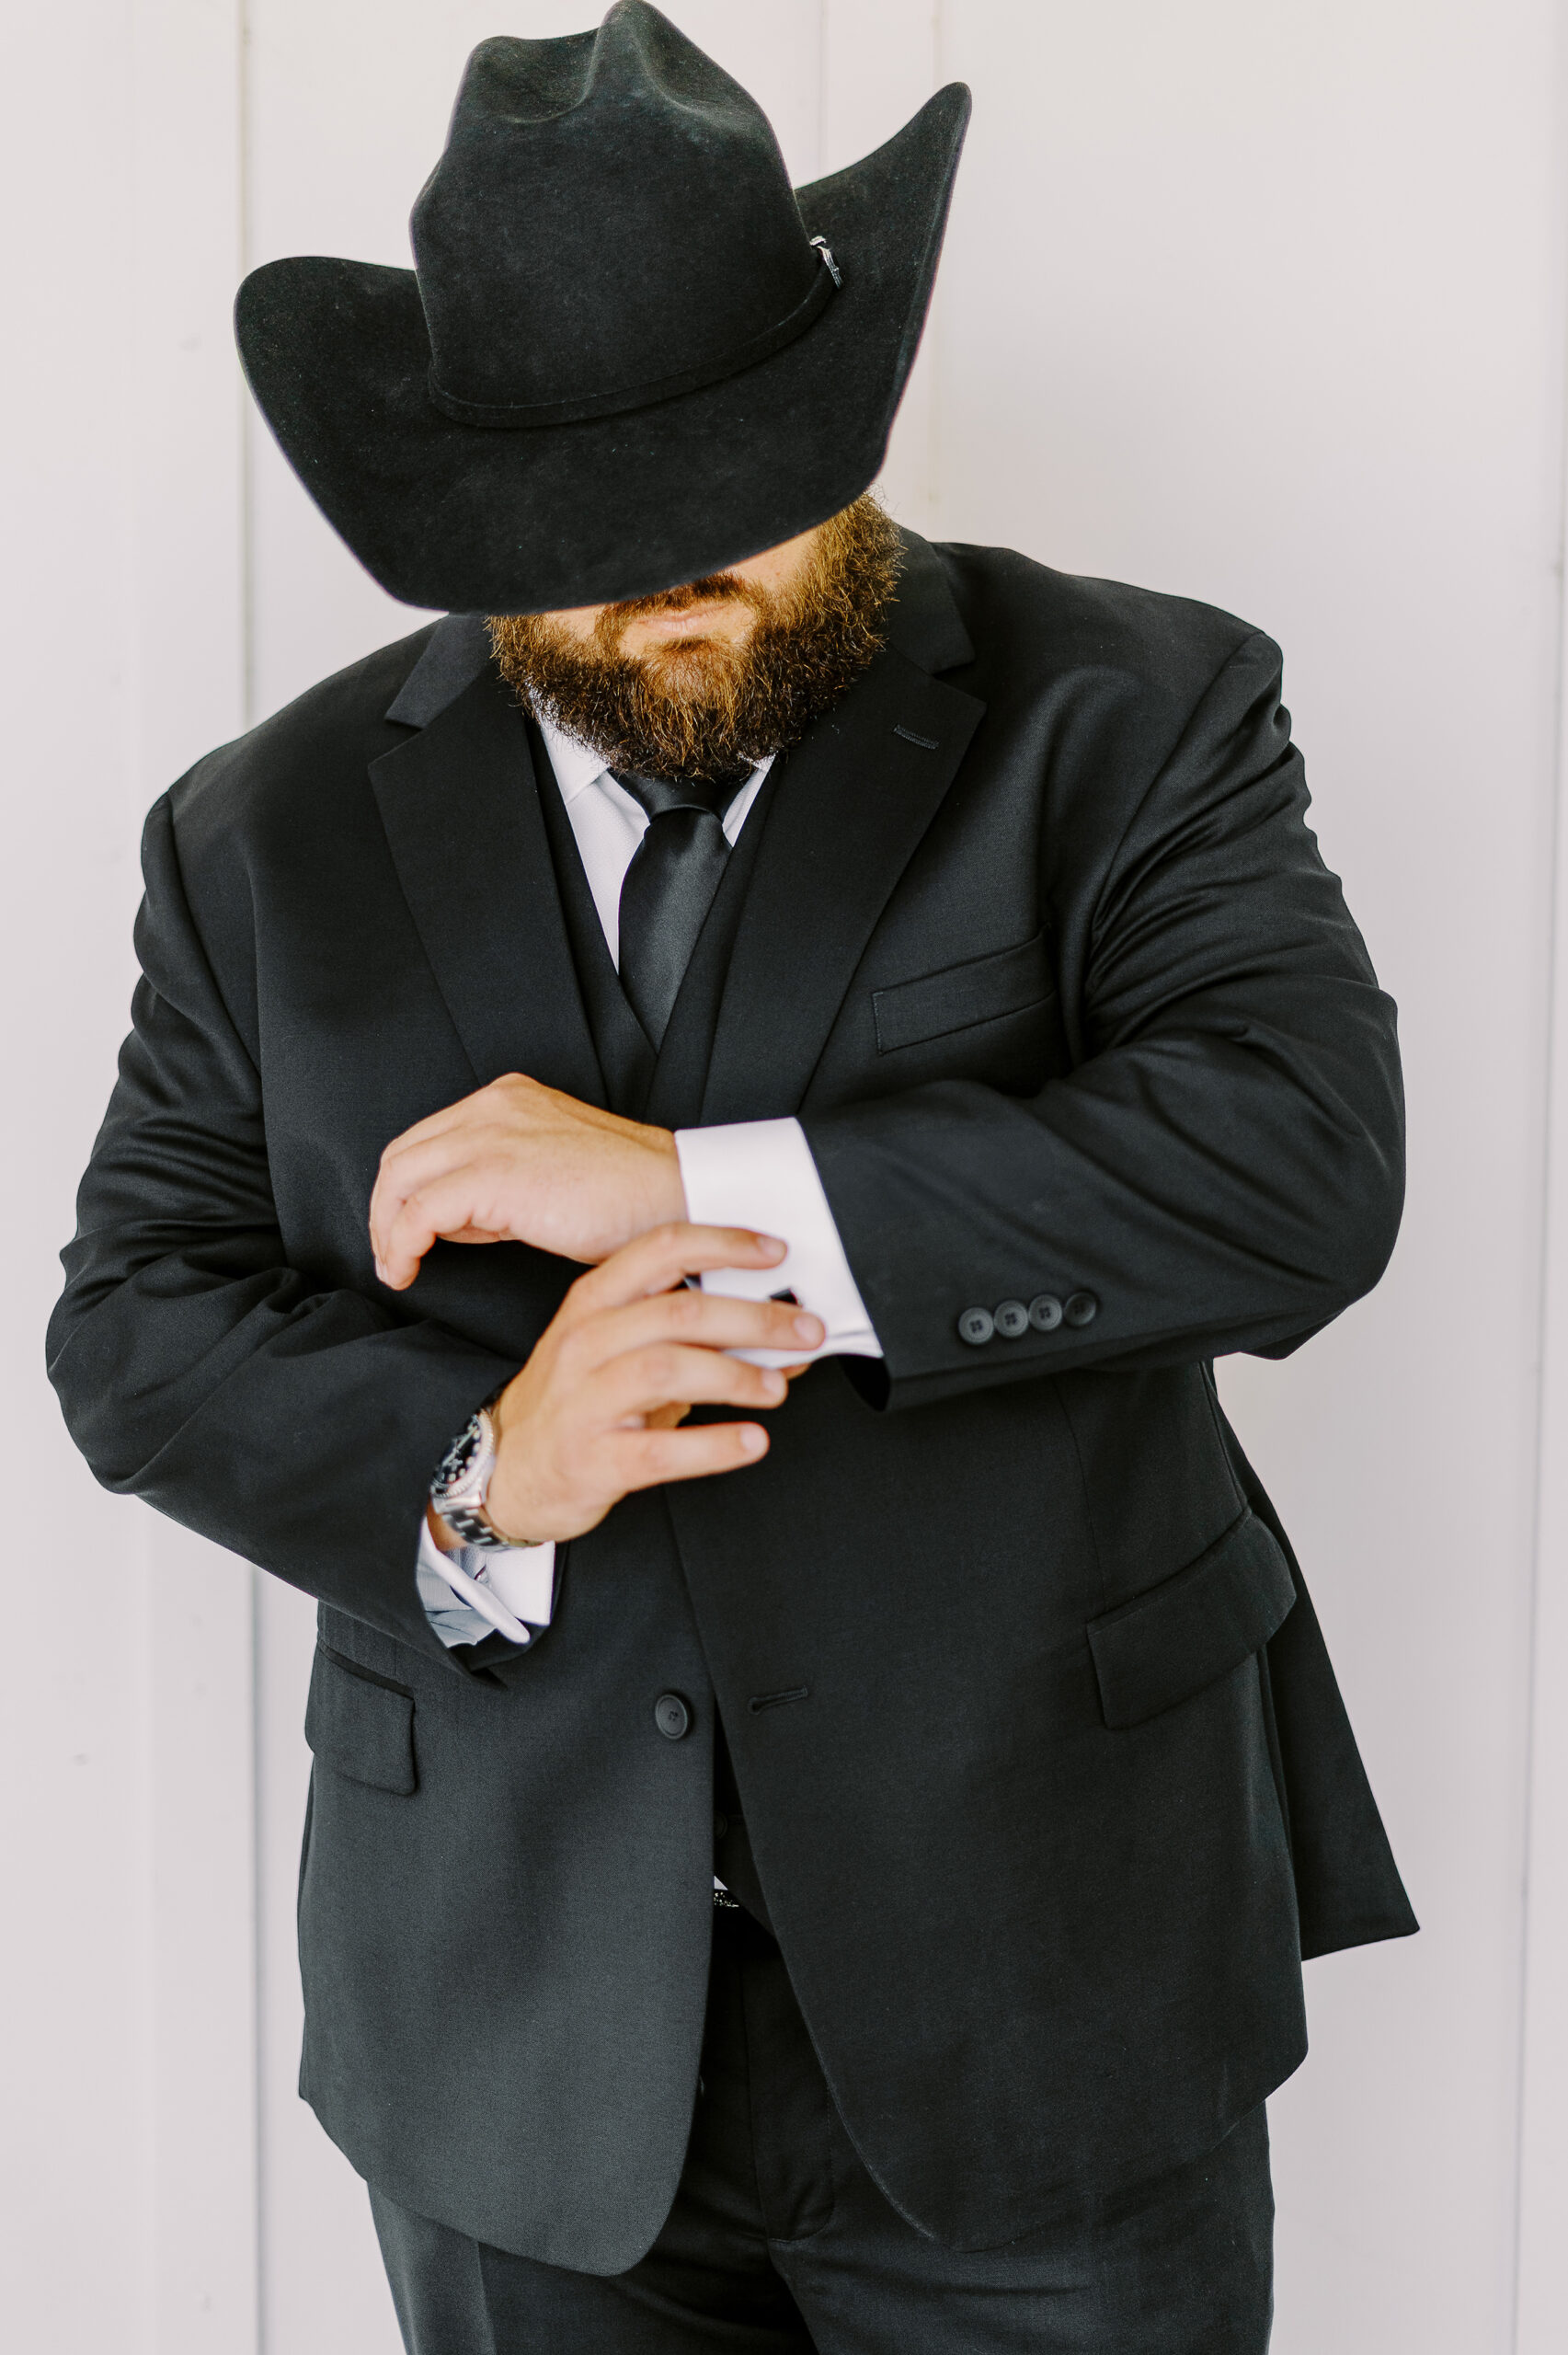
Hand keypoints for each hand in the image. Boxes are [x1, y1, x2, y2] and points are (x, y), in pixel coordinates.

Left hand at [370, 1073, 684, 1285]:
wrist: (674, 1197)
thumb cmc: (629, 1197)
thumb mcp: (549, 1174)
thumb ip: (497, 1185)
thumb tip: (453, 1220)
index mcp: (506, 1100)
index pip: (426, 1140)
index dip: (406, 1191)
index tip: (406, 1232)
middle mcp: (492, 1107)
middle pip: (402, 1156)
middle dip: (386, 1211)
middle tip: (393, 1254)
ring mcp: (490, 1135)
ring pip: (400, 1180)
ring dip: (387, 1230)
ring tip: (398, 1267)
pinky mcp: (492, 1175)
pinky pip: (419, 1211)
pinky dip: (401, 1244)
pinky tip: (409, 1269)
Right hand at [471, 1223, 822, 1543]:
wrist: (508, 1468)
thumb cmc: (575, 1403)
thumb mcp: (619, 1352)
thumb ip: (691, 1338)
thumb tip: (780, 1335)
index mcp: (593, 1303)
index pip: (659, 1251)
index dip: (722, 1245)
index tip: (774, 1253)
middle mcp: (584, 1343)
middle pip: (677, 1313)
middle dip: (752, 1318)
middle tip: (803, 1330)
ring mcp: (583, 1401)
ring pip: (666, 1369)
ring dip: (734, 1375)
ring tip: (775, 1387)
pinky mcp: (591, 1459)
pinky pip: (658, 1450)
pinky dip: (713, 1445)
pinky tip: (750, 1441)